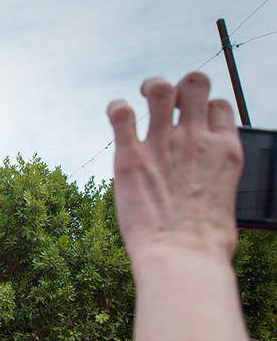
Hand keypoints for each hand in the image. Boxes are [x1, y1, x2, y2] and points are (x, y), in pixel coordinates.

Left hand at [108, 72, 242, 269]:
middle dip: (180, 86)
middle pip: (195, 84)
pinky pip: (121, 114)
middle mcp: (196, 139)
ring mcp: (163, 144)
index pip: (219, 106)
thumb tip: (205, 189)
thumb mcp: (224, 200)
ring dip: (150, 87)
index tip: (191, 123)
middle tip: (165, 102)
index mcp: (224, 150)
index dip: (204, 107)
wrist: (182, 257)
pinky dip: (116, 108)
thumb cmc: (205, 242)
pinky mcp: (130, 156)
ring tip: (141, 98)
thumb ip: (214, 180)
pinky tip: (116, 115)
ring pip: (160, 89)